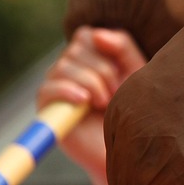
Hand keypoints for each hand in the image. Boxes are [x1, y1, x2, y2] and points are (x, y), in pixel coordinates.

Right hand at [37, 28, 145, 181]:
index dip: (104, 48)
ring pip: (64, 66)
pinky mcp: (47, 109)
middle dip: (103, 69)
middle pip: (76, 48)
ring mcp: (56, 88)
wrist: (127, 150)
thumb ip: (122, 47)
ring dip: (92, 83)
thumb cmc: (134, 110)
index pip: (85, 35)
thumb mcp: (136, 72)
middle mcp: (69, 70)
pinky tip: (85, 102)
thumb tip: (97, 34)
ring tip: (105, 103)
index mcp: (89, 58)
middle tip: (116, 94)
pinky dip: (68, 91)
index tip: (122, 71)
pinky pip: (48, 88)